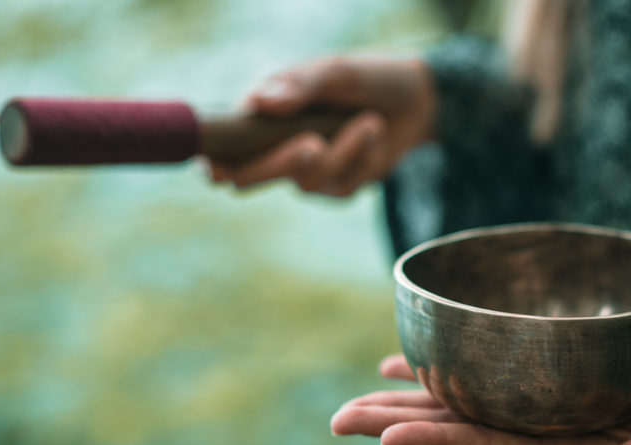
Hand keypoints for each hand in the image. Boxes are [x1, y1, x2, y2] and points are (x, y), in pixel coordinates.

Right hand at [207, 56, 435, 195]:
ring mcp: (304, 169)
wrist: (417, 99)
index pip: (223, 144)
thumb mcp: (336, 72)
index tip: (217, 168)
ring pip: (305, 181)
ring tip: (371, 121)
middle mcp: (274, 146)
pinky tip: (375, 134)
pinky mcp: (335, 185)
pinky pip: (340, 187)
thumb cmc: (367, 77)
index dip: (213, 159)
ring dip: (343, 152)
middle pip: (251, 176)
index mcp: (261, 113)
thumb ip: (300, 86)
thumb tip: (260, 103)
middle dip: (282, 163)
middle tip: (311, 144)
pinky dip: (362, 159)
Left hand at [331, 354, 630, 444]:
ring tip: (354, 399)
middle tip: (338, 419)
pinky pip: (472, 380)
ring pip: (453, 406)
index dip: (436, 440)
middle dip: (395, 423)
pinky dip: (435, 371)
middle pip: (452, 428)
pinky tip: (400, 363)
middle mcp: (529, 432)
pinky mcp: (529, 388)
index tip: (387, 437)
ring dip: (402, 401)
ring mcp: (525, 412)